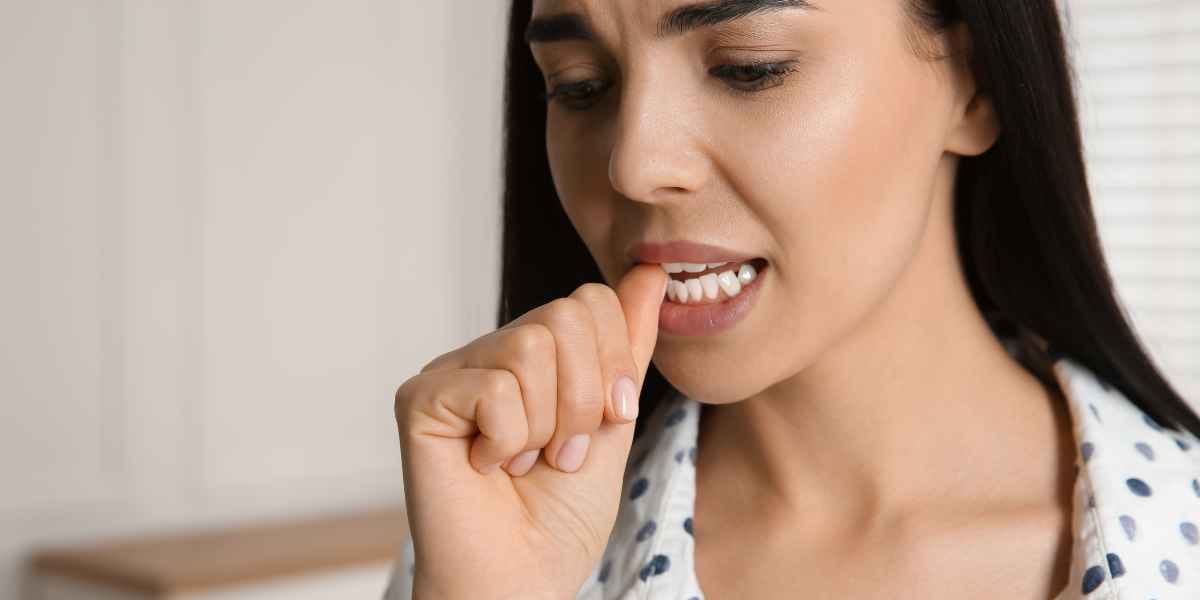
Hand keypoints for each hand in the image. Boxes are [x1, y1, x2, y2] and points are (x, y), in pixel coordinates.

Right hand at [394, 263, 668, 598]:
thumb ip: (627, 347)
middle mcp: (489, 354)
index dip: (615, 363)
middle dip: (586, 397)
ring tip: (527, 462)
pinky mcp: (420, 399)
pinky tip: (488, 468)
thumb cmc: (560, 515)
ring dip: (547, 424)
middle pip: (565, 315)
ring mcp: (452, 373)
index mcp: (535, 355)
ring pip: (530, 346)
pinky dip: (509, 440)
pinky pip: (494, 387)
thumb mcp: (613, 421)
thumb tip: (651, 272)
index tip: (611, 419)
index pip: (590, 301)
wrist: (521, 579)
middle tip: (563, 452)